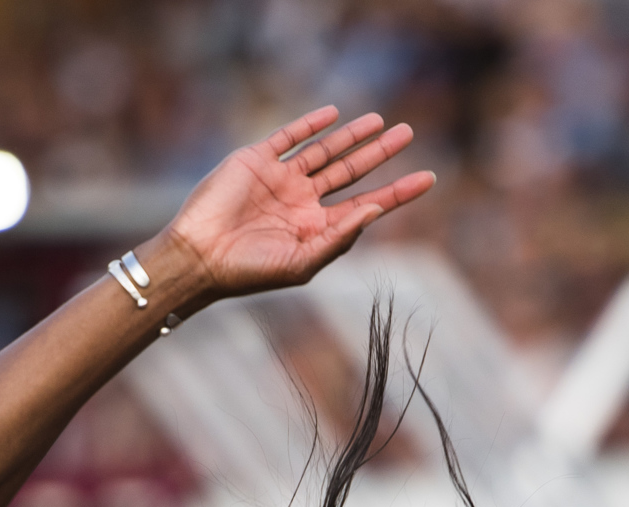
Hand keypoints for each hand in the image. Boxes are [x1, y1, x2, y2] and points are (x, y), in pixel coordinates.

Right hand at [164, 106, 435, 300]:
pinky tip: (333, 115)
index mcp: (318, 228)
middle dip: (380, 153)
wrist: (199, 257)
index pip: (368, 204)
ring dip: (352, 136)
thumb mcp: (301, 262)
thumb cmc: (250, 270)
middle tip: (409, 134)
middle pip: (352, 171)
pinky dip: (310, 125)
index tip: (429, 177)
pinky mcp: (257, 161)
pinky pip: (289, 137)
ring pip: (325, 151)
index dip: (398, 191)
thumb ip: (339, 237)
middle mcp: (304, 202)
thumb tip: (375, 208)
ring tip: (381, 121)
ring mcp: (281, 179)